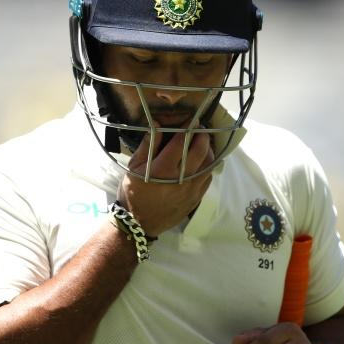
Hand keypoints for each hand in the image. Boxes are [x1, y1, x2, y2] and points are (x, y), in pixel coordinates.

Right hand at [117, 121, 213, 236]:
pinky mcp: (197, 198)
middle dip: (202, 135)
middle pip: (201, 150)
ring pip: (209, 164)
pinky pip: (209, 178)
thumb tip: (158, 124)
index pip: (181, 141)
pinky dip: (208, 166)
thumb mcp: (134, 168)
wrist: (140, 224)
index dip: (188, 127)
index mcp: (163, 169)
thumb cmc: (133, 193)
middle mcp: (181, 179)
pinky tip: (202, 162)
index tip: (190, 119)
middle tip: (200, 128)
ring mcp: (192, 190)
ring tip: (203, 143)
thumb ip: (148, 146)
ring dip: (208, 150)